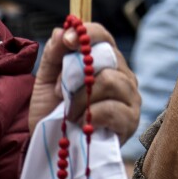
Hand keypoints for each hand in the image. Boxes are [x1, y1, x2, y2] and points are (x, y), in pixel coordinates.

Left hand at [29, 24, 140, 142]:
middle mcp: (123, 76)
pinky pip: (112, 109)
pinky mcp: (130, 121)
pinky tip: (82, 124)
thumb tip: (62, 30)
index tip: (67, 40)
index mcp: (106, 62)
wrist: (53, 148)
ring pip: (110, 81)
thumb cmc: (54, 112)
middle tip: (61, 91)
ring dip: (81, 97)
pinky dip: (90, 116)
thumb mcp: (46, 80)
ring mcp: (131, 98)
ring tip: (69, 113)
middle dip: (77, 74)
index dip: (88, 34)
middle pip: (108, 58)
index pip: (104, 37)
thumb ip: (54, 54)